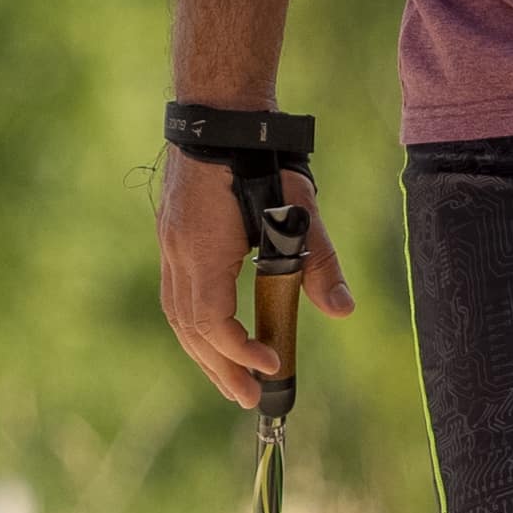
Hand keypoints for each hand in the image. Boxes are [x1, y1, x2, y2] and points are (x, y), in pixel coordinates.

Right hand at [157, 149, 354, 410]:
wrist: (219, 113)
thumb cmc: (261, 159)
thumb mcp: (298, 209)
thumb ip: (318, 262)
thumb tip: (342, 310)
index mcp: (205, 252)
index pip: (214, 322)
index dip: (241, 350)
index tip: (274, 364)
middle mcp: (178, 254)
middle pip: (191, 330)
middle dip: (220, 368)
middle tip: (250, 399)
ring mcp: (170, 246)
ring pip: (178, 316)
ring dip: (205, 353)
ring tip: (232, 380)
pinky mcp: (172, 238)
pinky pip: (176, 297)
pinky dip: (196, 326)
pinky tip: (216, 337)